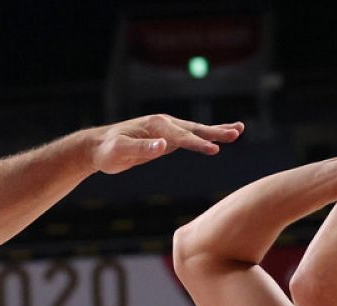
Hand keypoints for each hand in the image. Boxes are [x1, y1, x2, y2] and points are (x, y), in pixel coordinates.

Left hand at [90, 115, 243, 174]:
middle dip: (216, 131)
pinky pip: (189, 139)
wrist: (98, 148)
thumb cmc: (107, 149)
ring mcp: (166, 131)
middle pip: (195, 129)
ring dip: (216, 132)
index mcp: (156, 125)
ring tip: (238, 131)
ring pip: (196, 131)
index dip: (198, 143)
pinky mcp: (166, 140)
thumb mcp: (120, 151)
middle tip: (237, 132)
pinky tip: (216, 141)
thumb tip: (162, 145)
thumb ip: (141, 148)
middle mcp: (164, 124)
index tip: (214, 150)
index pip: (181, 136)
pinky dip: (205, 139)